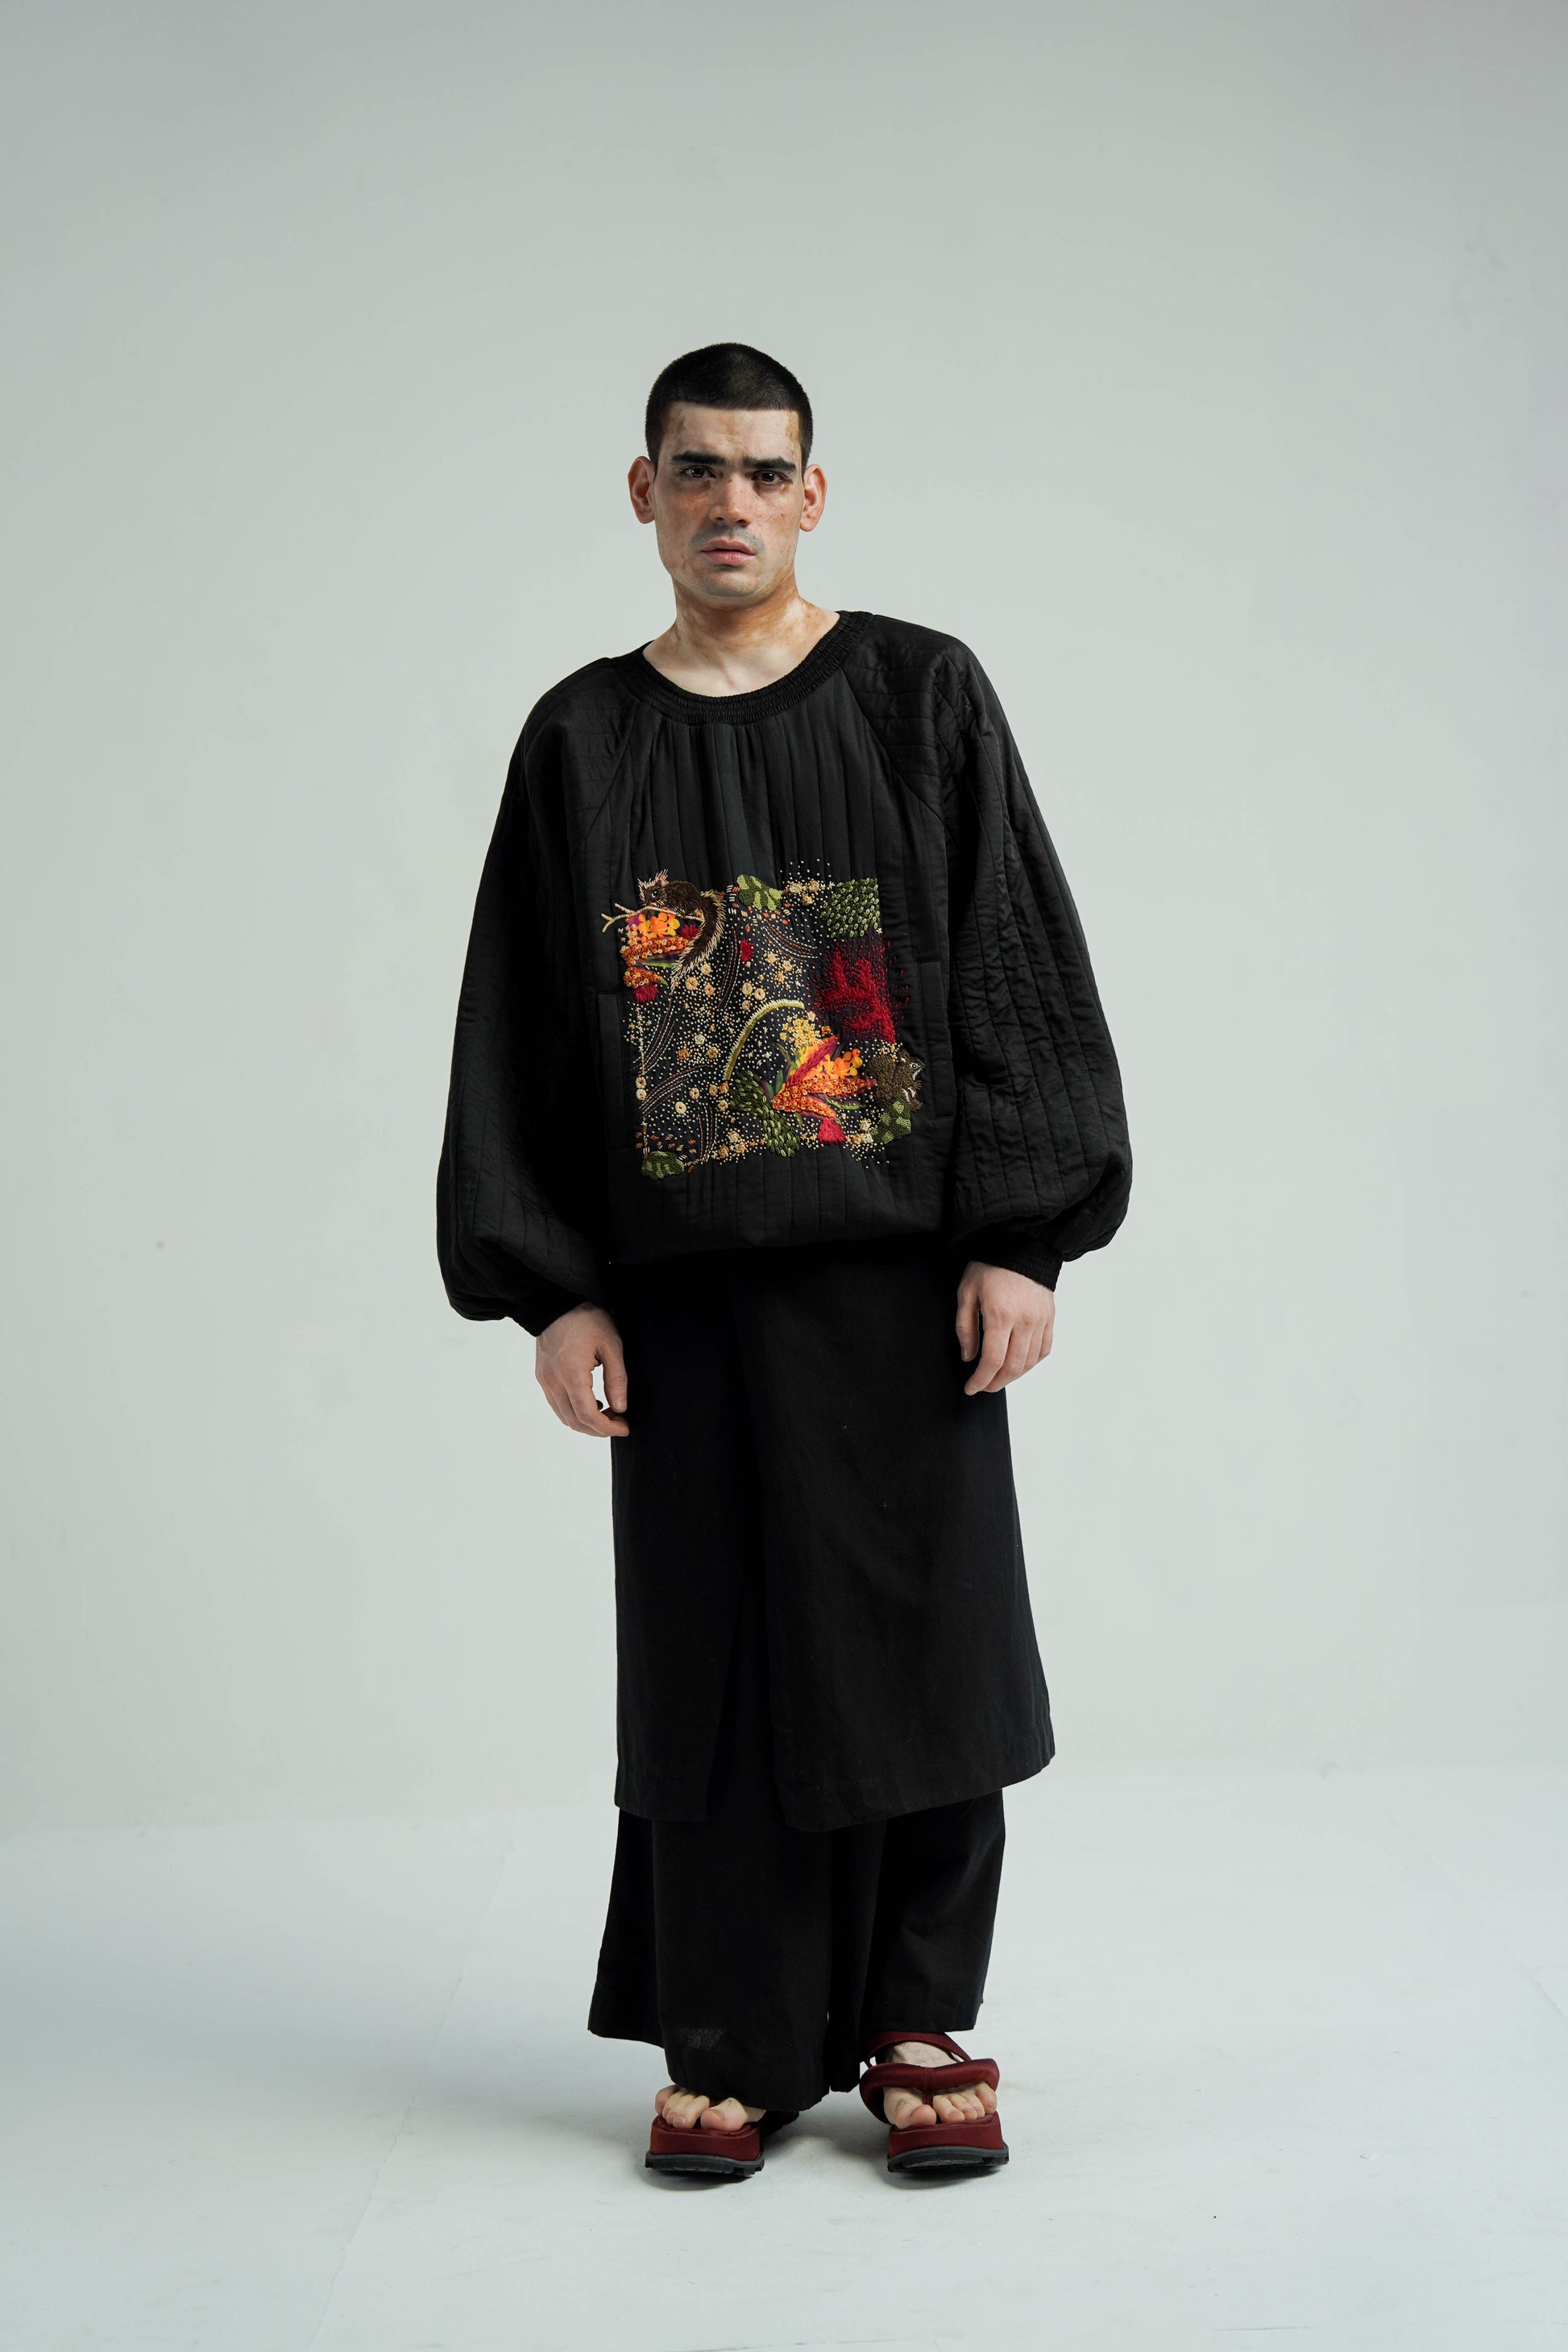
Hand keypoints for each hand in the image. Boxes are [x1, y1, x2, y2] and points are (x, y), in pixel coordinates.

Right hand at [535, 1304, 629, 1436]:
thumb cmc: (586, 1319)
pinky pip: (556, 1405)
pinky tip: (591, 1403)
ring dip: (586, 1423)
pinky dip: (574, 1412)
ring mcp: (544, 1380)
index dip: (607, 1428)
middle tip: (619, 1422)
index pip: (587, 1415)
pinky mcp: (542, 1377)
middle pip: (574, 1422)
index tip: (624, 1427)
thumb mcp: (611, 1345)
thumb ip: (616, 1378)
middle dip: (598, 1429)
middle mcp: (553, 1382)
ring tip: (608, 1414)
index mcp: (571, 1374)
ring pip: (564, 1417)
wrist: (556, 1303)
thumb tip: (620, 1407)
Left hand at [955, 1262, 1053, 1395]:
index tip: (971, 1388)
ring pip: (1029, 1362)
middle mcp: (1024, 1321)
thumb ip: (965, 1327)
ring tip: (998, 1378)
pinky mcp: (1050, 1317)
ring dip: (1013, 1376)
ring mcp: (1040, 1320)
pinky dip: (1031, 1363)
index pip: (992, 1361)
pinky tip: (1019, 1364)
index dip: (981, 1380)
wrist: (1021, 1244)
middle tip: (983, 1386)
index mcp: (1000, 1315)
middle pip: (1012, 1367)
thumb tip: (969, 1357)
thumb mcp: (966, 1292)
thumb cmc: (990, 1266)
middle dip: (995, 1383)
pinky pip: (1044, 1349)